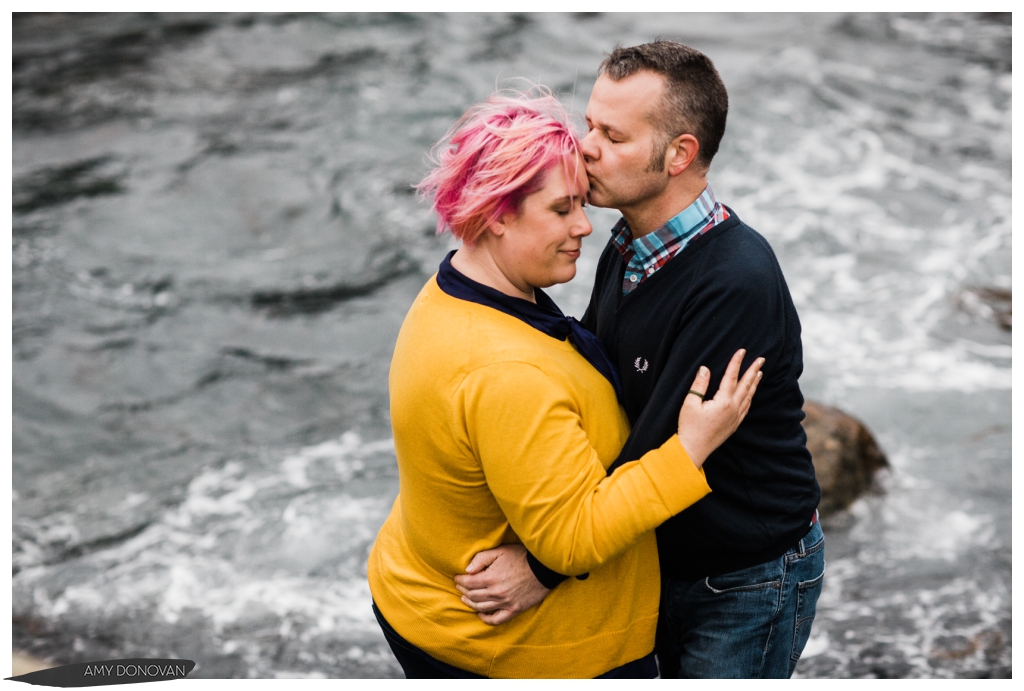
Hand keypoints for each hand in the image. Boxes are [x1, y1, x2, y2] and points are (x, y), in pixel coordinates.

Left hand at [453, 544, 550, 625]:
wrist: (543, 568)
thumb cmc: (521, 557)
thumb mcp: (500, 551)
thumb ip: (482, 558)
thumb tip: (467, 570)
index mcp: (491, 577)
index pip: (468, 583)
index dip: (460, 581)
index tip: (457, 578)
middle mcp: (496, 592)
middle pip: (473, 595)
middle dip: (463, 590)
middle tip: (460, 587)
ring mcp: (505, 603)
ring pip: (481, 607)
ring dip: (470, 603)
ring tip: (466, 598)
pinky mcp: (514, 609)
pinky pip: (496, 619)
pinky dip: (486, 618)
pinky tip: (481, 614)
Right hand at [677, 349, 762, 466]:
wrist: (693, 450)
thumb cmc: (689, 427)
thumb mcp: (690, 403)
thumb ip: (699, 385)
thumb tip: (705, 368)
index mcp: (723, 402)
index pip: (731, 377)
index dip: (736, 362)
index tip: (742, 351)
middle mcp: (733, 409)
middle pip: (746, 385)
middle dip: (753, 371)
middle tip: (761, 359)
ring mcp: (735, 417)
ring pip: (749, 396)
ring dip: (754, 383)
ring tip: (759, 373)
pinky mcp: (734, 425)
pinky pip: (746, 407)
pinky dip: (750, 397)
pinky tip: (751, 393)